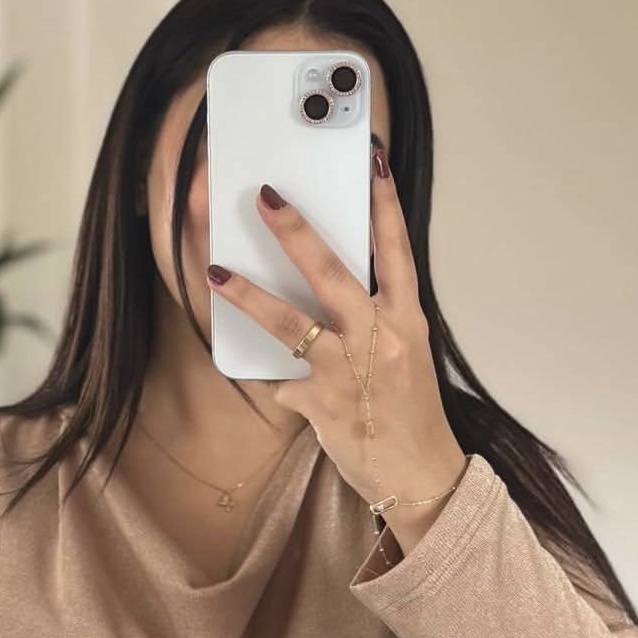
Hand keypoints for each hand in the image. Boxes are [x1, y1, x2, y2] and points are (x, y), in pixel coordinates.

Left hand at [205, 148, 467, 523]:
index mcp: (405, 320)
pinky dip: (265, 378)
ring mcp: (348, 373)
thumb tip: (325, 287)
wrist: (421, 476)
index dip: (384, 204)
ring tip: (216, 270)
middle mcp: (379, 339)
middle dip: (297, 233)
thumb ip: (372, 318)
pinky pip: (278, 383)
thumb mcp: (404, 354)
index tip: (372, 161)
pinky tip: (253, 372)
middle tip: (267, 197)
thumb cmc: (409, 411)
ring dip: (250, 295)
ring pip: (292, 324)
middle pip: (333, 274)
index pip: (396, 250)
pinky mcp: (321, 405)